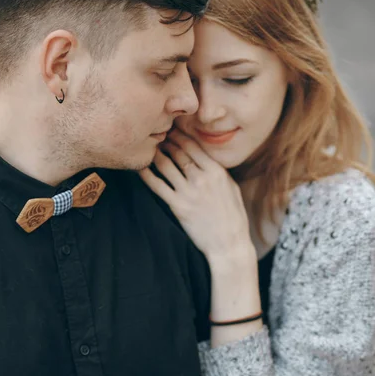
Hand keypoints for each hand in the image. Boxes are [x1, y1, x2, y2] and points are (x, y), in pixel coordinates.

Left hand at [139, 129, 253, 263]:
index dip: (180, 136)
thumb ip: (218, 171)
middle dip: (166, 142)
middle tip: (157, 136)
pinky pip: (157, 186)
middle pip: (178, 152)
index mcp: (217, 171)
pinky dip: (147, 175)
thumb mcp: (232, 188)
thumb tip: (204, 158)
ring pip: (166, 165)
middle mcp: (202, 178)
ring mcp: (189, 192)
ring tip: (150, 149)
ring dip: (156, 154)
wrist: (229, 244)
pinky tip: (140, 168)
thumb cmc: (233, 217)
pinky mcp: (178, 206)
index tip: (172, 131)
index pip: (194, 146)